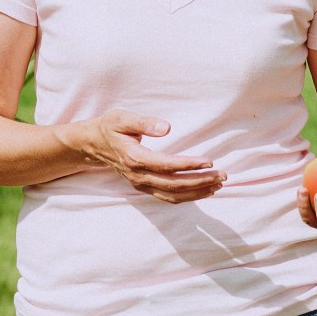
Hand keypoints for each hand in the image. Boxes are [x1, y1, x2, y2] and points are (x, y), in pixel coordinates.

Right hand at [84, 109, 225, 203]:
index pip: (166, 165)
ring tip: (219, 184)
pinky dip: (187, 197)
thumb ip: (144, 123)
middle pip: (173, 185)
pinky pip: (168, 197)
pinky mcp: (144, 186)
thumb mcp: (122, 118)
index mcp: (134, 158)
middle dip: (200, 181)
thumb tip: (166, 127)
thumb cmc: (111, 127)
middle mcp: (138, 176)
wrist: (94, 144)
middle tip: (223, 175)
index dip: (188, 165)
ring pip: (173, 195)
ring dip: (197, 192)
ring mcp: (141, 184)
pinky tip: (204, 191)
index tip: (208, 161)